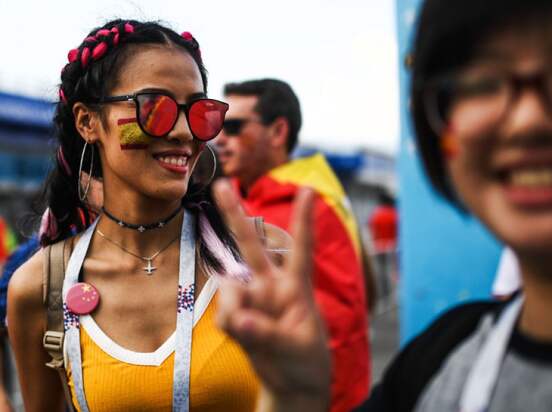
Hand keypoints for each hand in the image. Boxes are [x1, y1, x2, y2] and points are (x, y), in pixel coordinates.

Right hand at [214, 180, 330, 411]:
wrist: (292, 385)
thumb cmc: (305, 361)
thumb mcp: (295, 348)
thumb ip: (265, 334)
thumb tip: (238, 318)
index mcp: (297, 287)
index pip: (302, 249)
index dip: (303, 219)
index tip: (308, 189)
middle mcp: (272, 286)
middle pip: (253, 246)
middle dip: (235, 215)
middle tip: (222, 185)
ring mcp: (253, 299)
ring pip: (230, 289)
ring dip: (233, 309)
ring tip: (249, 332)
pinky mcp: (238, 315)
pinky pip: (224, 313)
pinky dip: (230, 324)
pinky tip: (242, 335)